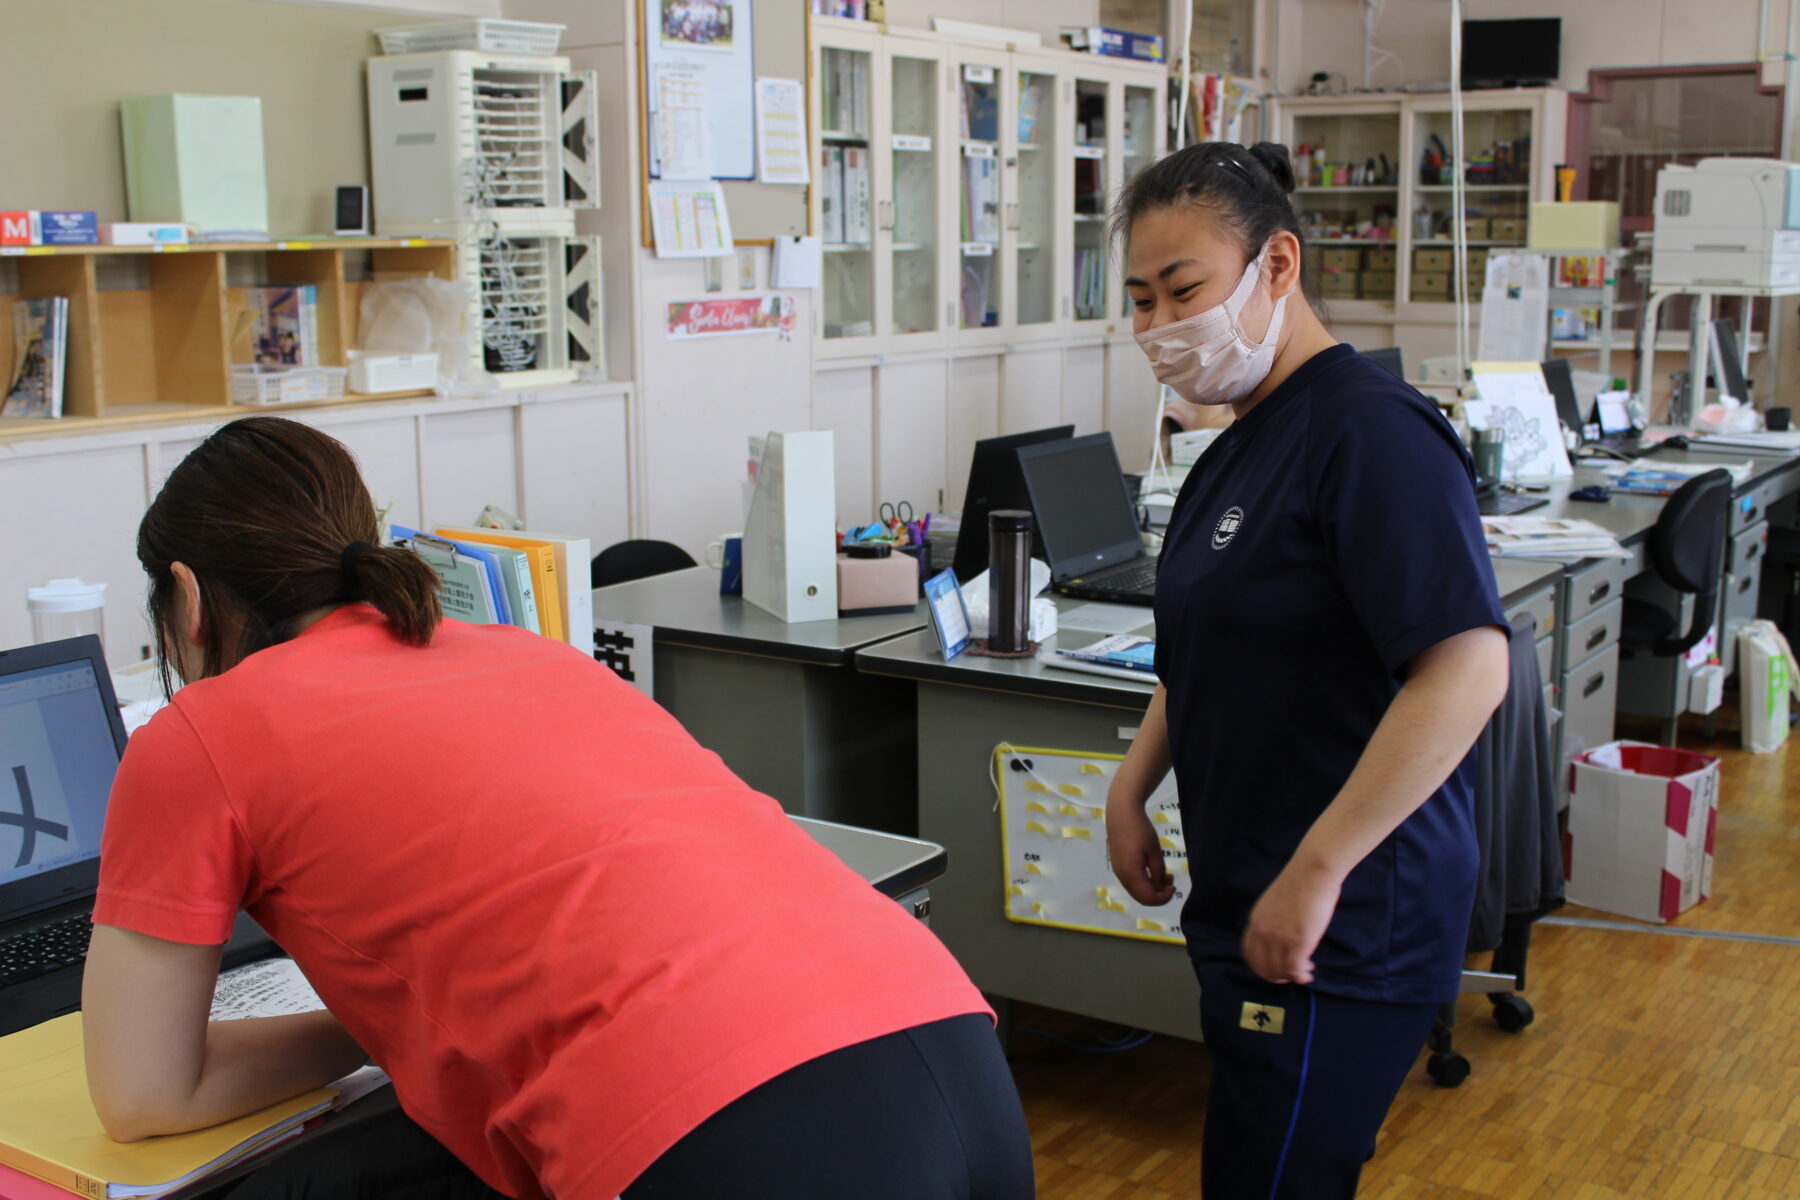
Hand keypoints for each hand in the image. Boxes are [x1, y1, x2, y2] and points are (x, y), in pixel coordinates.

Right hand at [1105, 790, 1175, 906]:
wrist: (1121, 813)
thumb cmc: (1140, 829)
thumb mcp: (1155, 851)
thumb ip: (1158, 872)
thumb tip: (1160, 887)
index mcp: (1131, 873)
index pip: (1148, 898)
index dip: (1163, 898)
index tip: (1174, 887)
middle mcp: (1121, 876)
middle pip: (1141, 897)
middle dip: (1158, 894)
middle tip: (1171, 882)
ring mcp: (1118, 870)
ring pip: (1136, 890)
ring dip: (1152, 888)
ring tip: (1166, 875)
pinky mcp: (1117, 864)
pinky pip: (1131, 881)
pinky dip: (1144, 881)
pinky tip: (1152, 870)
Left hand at [1242, 861, 1341, 984]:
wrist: (1312, 871)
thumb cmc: (1299, 883)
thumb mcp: (1273, 903)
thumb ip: (1272, 921)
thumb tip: (1279, 937)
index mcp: (1255, 921)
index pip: (1250, 955)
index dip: (1261, 968)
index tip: (1274, 970)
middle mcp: (1263, 931)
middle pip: (1263, 967)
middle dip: (1277, 976)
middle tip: (1291, 975)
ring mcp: (1279, 937)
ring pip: (1279, 971)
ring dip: (1292, 977)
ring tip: (1304, 972)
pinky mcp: (1298, 940)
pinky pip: (1295, 969)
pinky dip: (1301, 975)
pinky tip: (1309, 972)